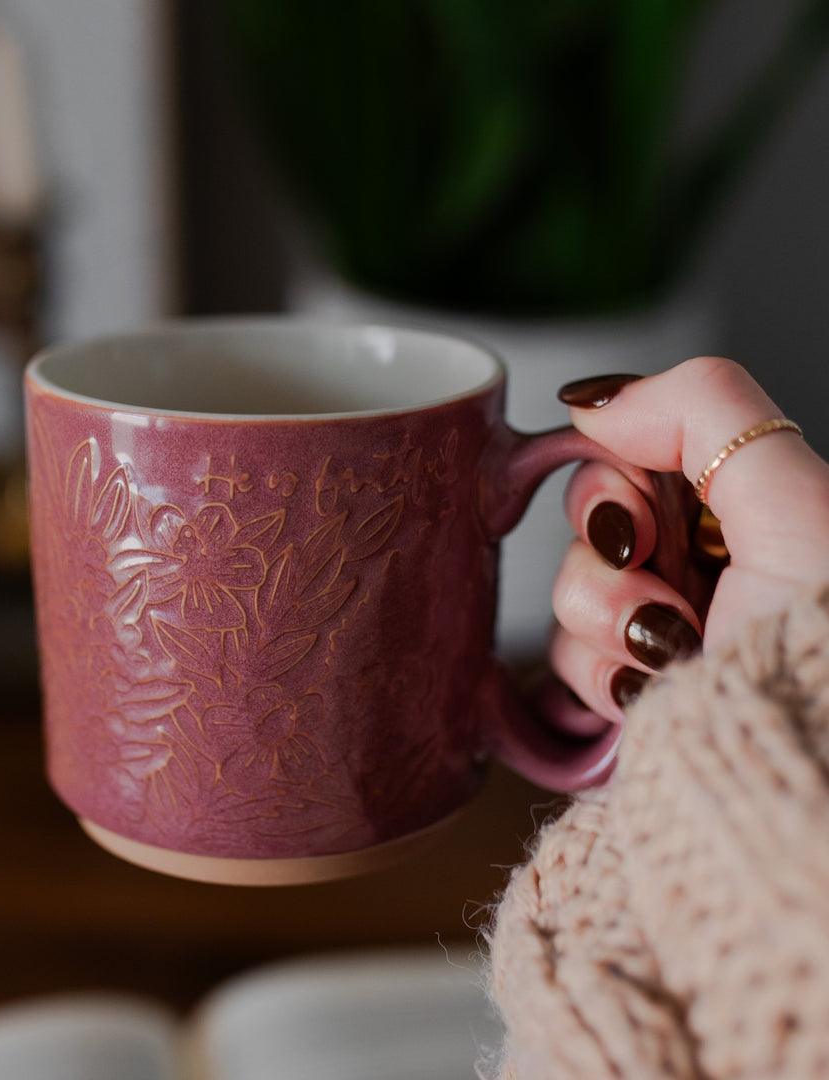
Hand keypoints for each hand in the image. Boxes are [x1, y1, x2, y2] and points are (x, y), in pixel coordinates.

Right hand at [551, 356, 828, 719]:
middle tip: (661, 591)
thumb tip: (595, 401)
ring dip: (605, 622)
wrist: (799, 782)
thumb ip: (705, 410)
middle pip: (592, 516)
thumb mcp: (798, 506)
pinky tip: (647, 694)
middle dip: (609, 554)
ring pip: (573, 585)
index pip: (632, 452)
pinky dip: (600, 675)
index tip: (646, 522)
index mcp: (746, 505)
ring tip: (665, 654)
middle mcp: (703, 558)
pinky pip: (568, 655)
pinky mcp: (630, 684)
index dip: (615, 482)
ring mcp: (662, 624)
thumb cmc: (825, 652)